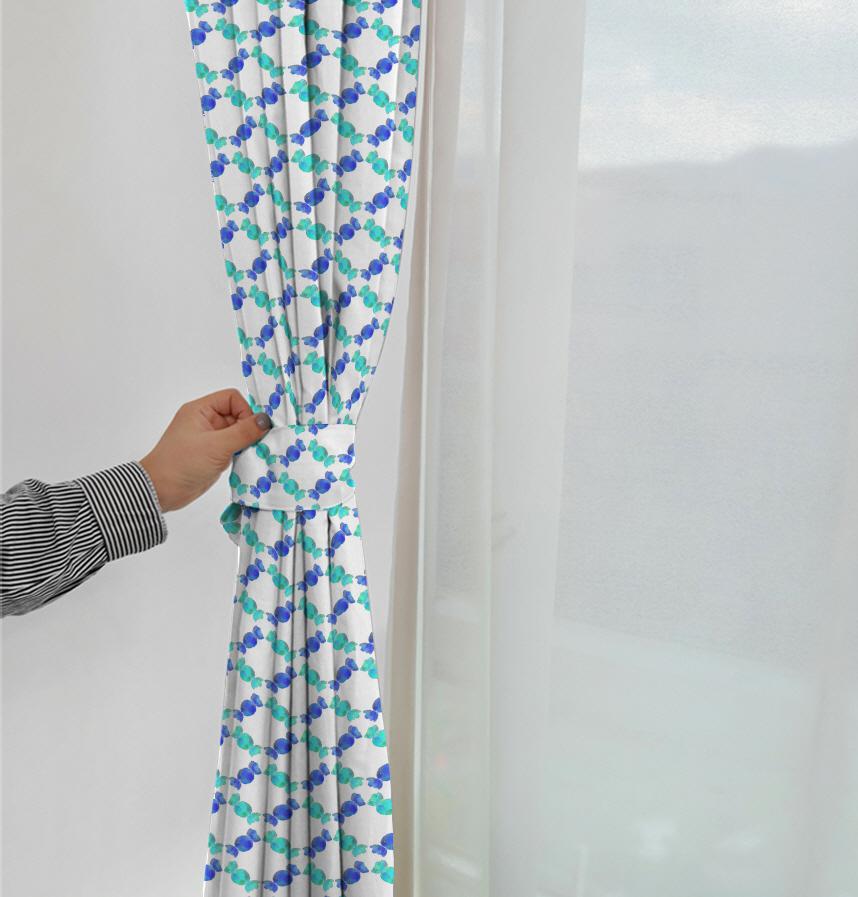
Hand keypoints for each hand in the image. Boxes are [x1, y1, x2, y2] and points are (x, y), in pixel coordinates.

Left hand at [139, 389, 271, 511]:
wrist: (160, 491)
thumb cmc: (181, 464)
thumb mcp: (216, 446)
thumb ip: (244, 432)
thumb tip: (266, 420)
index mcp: (200, 410)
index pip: (232, 398)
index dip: (245, 410)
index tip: (252, 429)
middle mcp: (205, 421)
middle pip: (237, 415)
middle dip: (248, 429)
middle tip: (253, 444)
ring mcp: (209, 438)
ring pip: (237, 433)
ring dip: (245, 443)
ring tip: (247, 455)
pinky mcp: (212, 454)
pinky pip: (233, 447)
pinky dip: (240, 453)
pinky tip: (242, 462)